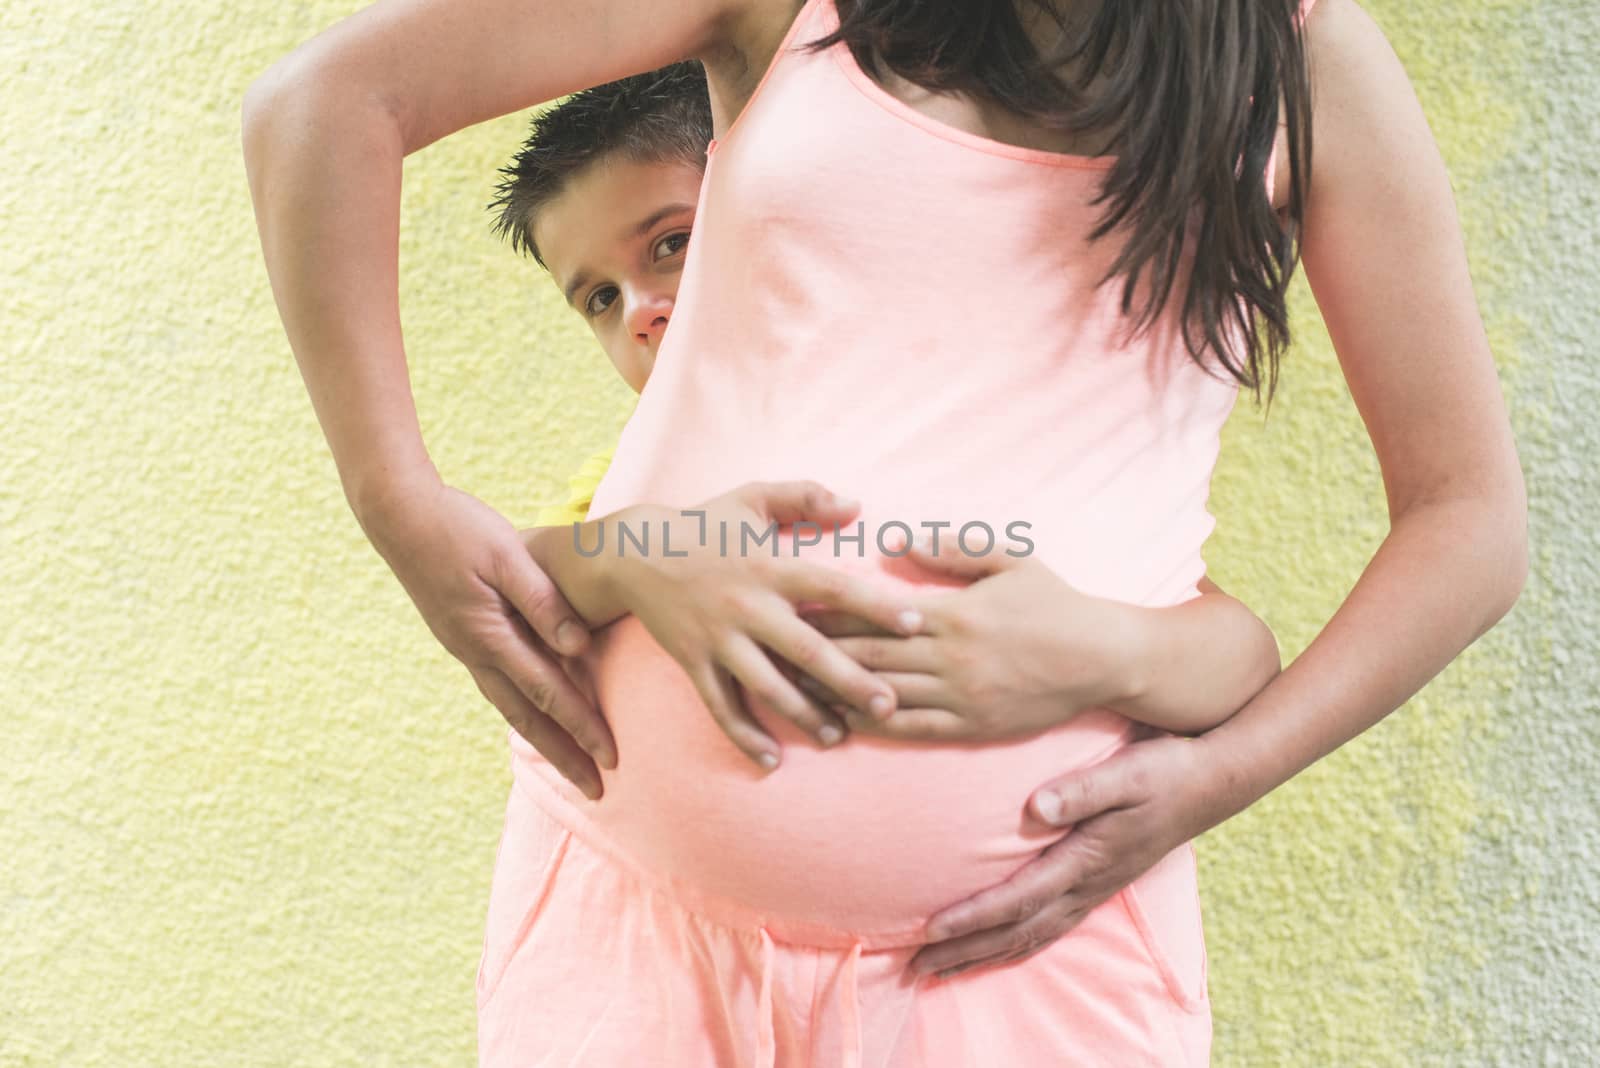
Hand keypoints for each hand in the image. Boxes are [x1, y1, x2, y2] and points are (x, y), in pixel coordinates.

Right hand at [363, 475, 614, 798]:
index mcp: (488, 635)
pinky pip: (500, 685)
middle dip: (563, 756)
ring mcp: (465, 646)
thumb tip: (580, 646)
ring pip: (511, 706)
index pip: (547, 692)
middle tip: (596, 793)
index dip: (581, 727)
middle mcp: (475, 651)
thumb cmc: (459, 527)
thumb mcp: (508, 556)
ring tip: (573, 767)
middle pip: (527, 717)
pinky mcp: (463, 635)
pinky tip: (538, 718)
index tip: (611, 758)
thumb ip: (544, 602)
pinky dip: (524, 710)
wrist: (399, 513)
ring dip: (544, 739)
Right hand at [596, 481, 923, 768]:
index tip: (915, 624)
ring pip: (768, 686)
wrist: (634, 553)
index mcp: (771, 567)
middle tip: (889, 704)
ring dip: (805, 715)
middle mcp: (749, 606)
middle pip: (808, 650)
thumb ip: (806, 497)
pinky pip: (721, 705)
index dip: (875, 605)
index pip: (833, 587)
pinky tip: (771, 759)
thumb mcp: (753, 497)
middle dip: (850, 680)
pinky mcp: (694, 663)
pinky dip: (744, 734)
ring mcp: (720, 639)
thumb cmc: (705, 524)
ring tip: (839, 736)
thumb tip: (856, 506)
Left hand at [804, 536, 1139, 741]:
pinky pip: (911, 729)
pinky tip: (842, 722)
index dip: (828, 611)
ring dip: (833, 693)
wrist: (1103, 657)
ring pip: (881, 695)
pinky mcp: (972, 726)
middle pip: (866, 655)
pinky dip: (872, 726)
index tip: (791, 604)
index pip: (874, 612)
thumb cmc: (1055, 603)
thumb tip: (898, 538)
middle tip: (770, 647)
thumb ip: (952, 548)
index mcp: (953, 612)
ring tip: (790, 688)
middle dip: (814, 653)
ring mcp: (960, 696)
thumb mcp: (1010, 558)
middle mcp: (950, 657)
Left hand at [908, 729, 1222, 978]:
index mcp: (1086, 859)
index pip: (1018, 898)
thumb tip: (1035, 807)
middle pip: (1017, 931)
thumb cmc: (1163, 770)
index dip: (972, 917)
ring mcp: (1094, 890)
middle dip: (965, 950)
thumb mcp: (1126, 772)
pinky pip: (1048, 929)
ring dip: (984, 954)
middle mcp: (1087, 885)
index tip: (929, 929)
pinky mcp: (1098, 885)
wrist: (1211, 782)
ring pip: (1031, 937)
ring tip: (940, 968)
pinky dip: (1015, 946)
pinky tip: (995, 950)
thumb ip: (1081, 789)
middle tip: (915, 966)